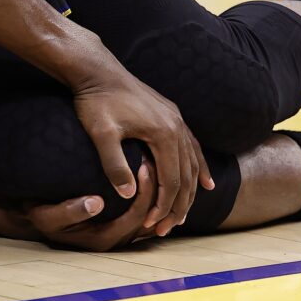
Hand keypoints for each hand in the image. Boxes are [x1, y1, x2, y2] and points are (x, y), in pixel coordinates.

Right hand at [24, 160, 161, 250]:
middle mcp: (116, 240)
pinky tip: (149, 171)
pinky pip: (144, 211)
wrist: (38, 215)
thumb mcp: (47, 215)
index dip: (145, 193)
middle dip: (156, 189)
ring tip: (155, 163)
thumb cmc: (41, 213)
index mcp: (102, 240)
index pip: (136, 217)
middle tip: (155, 160)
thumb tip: (96, 203)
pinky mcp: (121, 224)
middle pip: (149, 216)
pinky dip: (151, 193)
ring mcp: (121, 233)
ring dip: (156, 191)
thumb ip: (70, 211)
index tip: (144, 166)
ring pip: (151, 215)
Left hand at [68, 55, 212, 235]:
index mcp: (163, 133)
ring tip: (184, 214)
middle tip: (167, 229)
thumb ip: (114, 164)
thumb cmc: (96, 102)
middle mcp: (176, 127)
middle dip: (178, 206)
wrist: (96, 70)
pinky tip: (204, 181)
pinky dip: (198, 166)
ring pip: (192, 163)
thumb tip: (129, 195)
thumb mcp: (101, 134)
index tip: (151, 226)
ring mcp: (176, 119)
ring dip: (190, 191)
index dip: (163, 207)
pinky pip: (192, 146)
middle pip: (186, 176)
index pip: (171, 181)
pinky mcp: (171, 114)